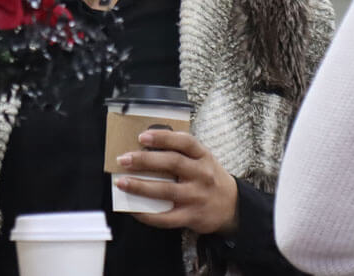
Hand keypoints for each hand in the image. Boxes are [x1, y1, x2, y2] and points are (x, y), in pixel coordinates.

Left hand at [115, 129, 238, 235]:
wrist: (231, 207)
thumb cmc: (209, 179)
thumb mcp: (203, 160)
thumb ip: (181, 153)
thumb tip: (144, 149)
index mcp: (203, 156)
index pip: (185, 142)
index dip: (163, 137)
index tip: (142, 136)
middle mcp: (202, 174)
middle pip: (173, 163)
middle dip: (145, 160)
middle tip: (124, 159)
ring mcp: (197, 196)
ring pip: (166, 190)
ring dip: (141, 186)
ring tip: (122, 183)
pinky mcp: (192, 216)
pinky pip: (167, 217)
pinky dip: (148, 214)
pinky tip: (134, 209)